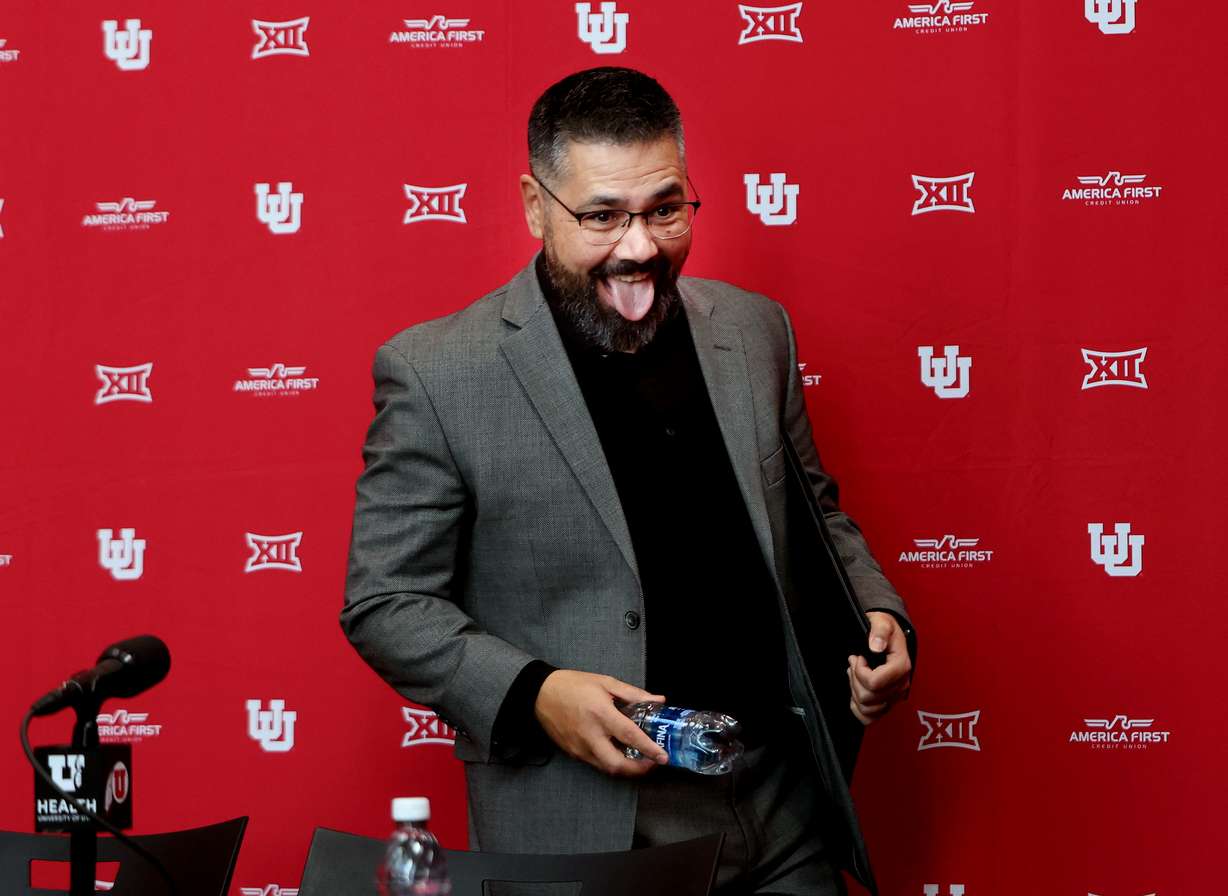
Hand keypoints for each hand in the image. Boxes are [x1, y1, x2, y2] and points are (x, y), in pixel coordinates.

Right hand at [534, 670, 669, 776]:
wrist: (540, 693)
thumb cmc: (574, 684)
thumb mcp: (606, 682)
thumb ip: (633, 694)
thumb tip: (658, 700)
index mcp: (600, 714)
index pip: (630, 736)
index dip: (649, 749)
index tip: (663, 757)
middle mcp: (590, 735)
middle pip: (617, 765)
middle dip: (638, 770)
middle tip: (652, 763)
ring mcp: (579, 747)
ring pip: (606, 768)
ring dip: (625, 768)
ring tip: (639, 759)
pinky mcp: (573, 753)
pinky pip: (595, 763)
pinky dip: (610, 762)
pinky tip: (618, 752)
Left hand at [847, 611, 912, 725]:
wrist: (890, 637)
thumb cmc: (885, 630)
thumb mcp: (882, 622)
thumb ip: (879, 632)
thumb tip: (876, 646)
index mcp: (901, 666)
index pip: (875, 682)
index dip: (859, 671)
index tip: (858, 657)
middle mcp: (901, 685)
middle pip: (868, 697)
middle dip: (854, 679)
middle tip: (854, 663)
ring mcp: (895, 696)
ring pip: (867, 709)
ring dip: (855, 691)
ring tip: (855, 674)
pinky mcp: (888, 703)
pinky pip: (870, 717)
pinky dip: (858, 708)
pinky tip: (855, 691)